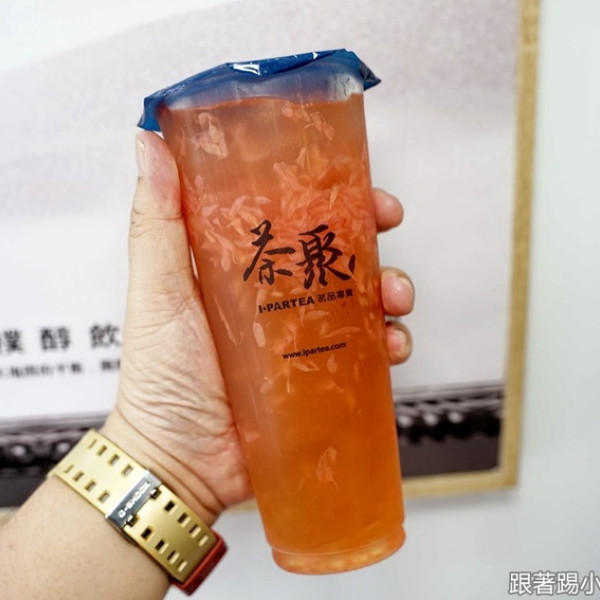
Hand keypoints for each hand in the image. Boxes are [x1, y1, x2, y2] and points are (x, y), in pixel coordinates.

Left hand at [103, 131, 413, 524]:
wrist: (179, 461)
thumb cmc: (160, 377)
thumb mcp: (157, 290)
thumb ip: (156, 222)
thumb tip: (148, 142)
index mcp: (243, 266)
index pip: (291, 214)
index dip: (325, 192)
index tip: (354, 179)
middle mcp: (278, 296)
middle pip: (336, 251)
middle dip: (371, 233)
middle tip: (388, 224)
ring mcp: (304, 337)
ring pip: (362, 298)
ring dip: (391, 288)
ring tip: (395, 298)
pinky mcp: (323, 377)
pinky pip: (368, 353)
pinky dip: (389, 344)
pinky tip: (392, 345)